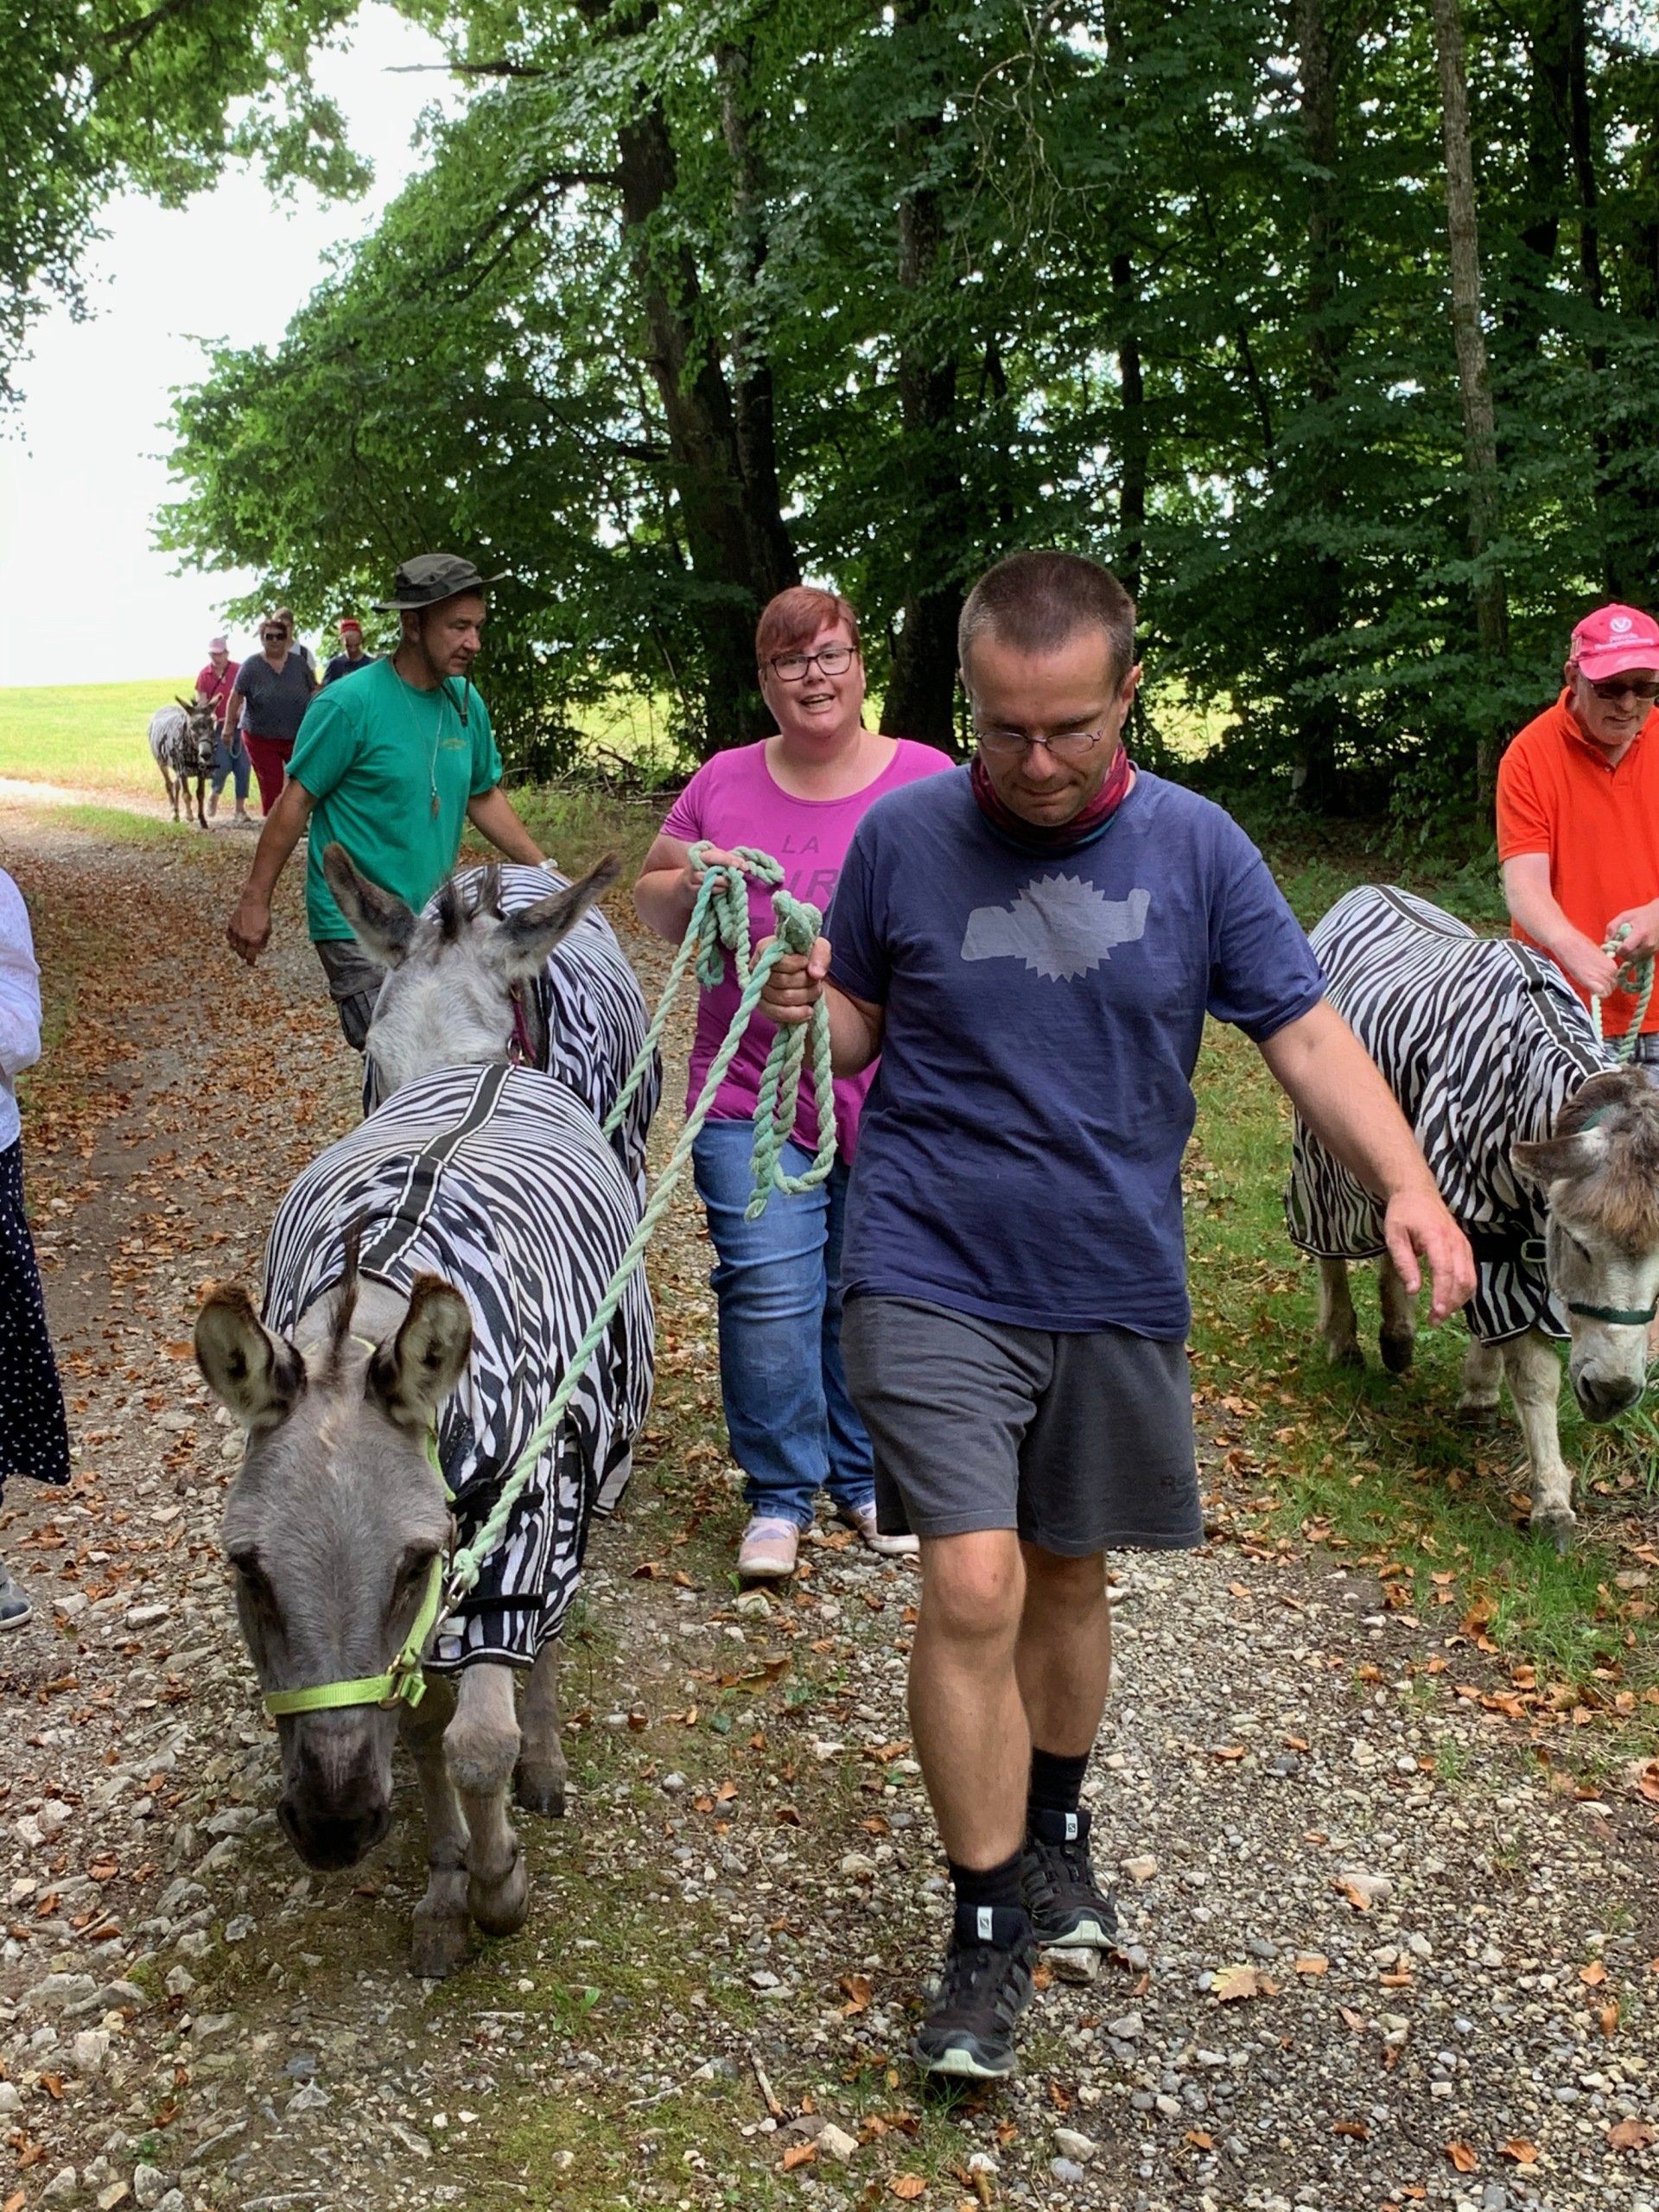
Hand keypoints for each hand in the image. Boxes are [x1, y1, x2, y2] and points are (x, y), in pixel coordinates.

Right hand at [227, 896, 271, 964]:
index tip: (252, 964)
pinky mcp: (231, 925)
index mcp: (254, 940)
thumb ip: (263, 942)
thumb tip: (259, 951)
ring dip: (237, 949)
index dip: (251, 962)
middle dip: (244, 956)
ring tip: (241, 949)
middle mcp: (243, 938)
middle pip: (241, 953)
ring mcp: (235, 932)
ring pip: (233, 946)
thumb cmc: (264, 916)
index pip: (250, 957)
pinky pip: (229, 937)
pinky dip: (231, 940)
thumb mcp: (268, 930)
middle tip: (247, 957)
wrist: (254, 902)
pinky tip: (235, 939)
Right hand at [681, 844, 745, 902]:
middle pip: (711, 857)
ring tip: (730, 883)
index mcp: (702, 854)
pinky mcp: (691, 888)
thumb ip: (727, 863)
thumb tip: (744, 865)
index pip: (717, 852)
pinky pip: (707, 888)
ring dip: (723, 880)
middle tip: (738, 870)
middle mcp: (696, 862)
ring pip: (709, 875)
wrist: (683, 890)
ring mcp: (692, 875)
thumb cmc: (703, 876)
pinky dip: (718, 889)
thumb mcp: (714, 867)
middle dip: (726, 862)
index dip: (731, 858)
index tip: (744, 866)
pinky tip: (722, 890)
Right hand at [757, 934, 830, 1026]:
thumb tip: (816, 974)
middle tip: (815, 981)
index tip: (806, 963)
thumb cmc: (809, 958)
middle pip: (780, 980)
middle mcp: (757, 969)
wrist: (808, 977)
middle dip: (804, 982)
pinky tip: (808, 1011)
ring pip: (782, 997)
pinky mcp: (763, 1007)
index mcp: (765, 949)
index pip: (776, 960)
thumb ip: (821, 954)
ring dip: (804, 996)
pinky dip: (796, 1014)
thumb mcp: (820, 948)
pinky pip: (777, 1013)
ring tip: (815, 992)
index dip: (794, 964)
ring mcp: (758, 989)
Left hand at [1382, 1188, 1474, 1325]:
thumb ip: (1404, 1263)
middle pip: (1463, 1279)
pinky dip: (1463, 1291)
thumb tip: (1414, 1291)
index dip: (1443, 1294)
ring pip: (1470, 1279)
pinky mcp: (1465, 1249)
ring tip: (1440, 1315)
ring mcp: (1463, 1245)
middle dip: (1451, 1303)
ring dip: (1458, 1300)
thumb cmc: (1403, 1214)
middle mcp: (1456, 1242)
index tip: (1436, 1313)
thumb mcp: (1394, 1236)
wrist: (1418, 1192)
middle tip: (1434, 1320)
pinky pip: (1470, 1273)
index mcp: (1437, 1237)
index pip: (1445, 1270)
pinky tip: (1449, 1301)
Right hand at [1560, 937, 1621, 1000]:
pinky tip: (1590, 988)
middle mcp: (1610, 972)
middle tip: (1593, 983)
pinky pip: (1601, 993)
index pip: (1616, 981)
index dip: (1607, 982)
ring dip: (1600, 991)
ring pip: (1607, 992)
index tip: (1600, 980)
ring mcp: (1602, 977)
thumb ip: (1603, 967)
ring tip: (1589, 983)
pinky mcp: (1592, 982)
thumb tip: (1603, 976)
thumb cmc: (1581, 947)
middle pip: (1612, 987)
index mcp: (1613, 965)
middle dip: (1604, 987)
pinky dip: (1597, 994)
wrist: (1569, 944)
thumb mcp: (1597, 957)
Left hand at [1605, 901, 1658, 961]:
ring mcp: (1652, 950)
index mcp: (1641, 934)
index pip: (1625, 949)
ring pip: (1633, 960)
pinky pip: (1639, 959)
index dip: (1617, 949)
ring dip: (1627, 954)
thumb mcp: (1625, 916)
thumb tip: (1607, 941)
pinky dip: (1633, 954)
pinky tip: (1633, 945)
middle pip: (1628, 957)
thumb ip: (1612, 927)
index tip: (1615, 943)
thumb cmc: (1641, 915)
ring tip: (1627, 943)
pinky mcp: (1653, 953)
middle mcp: (1648, 944)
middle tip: (1620, 943)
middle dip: (1621, 952)